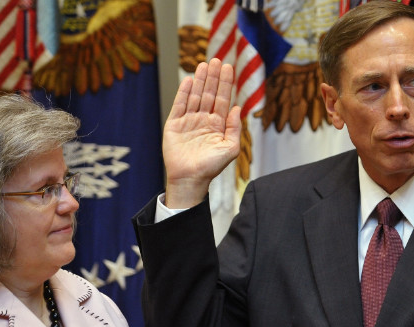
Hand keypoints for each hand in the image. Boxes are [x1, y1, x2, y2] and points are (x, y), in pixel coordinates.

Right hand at [162, 58, 241, 208]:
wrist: (190, 179)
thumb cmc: (211, 167)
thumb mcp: (230, 149)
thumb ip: (235, 128)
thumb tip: (238, 108)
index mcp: (218, 125)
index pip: (223, 100)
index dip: (225, 83)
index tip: (229, 68)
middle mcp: (204, 120)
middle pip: (209, 94)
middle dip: (213, 77)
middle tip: (217, 60)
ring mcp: (189, 121)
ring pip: (196, 96)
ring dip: (200, 80)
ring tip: (204, 64)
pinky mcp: (174, 124)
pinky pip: (180, 105)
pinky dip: (184, 92)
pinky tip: (190, 80)